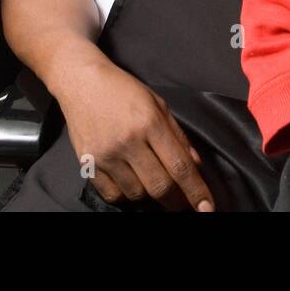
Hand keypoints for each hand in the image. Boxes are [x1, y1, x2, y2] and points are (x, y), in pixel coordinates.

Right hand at [57, 56, 214, 211]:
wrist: (82, 82)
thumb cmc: (123, 90)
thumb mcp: (158, 103)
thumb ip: (178, 136)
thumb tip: (196, 165)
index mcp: (150, 123)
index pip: (180, 166)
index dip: (196, 191)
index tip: (207, 208)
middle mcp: (128, 141)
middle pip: (159, 186)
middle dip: (177, 201)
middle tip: (183, 203)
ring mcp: (106, 154)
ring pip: (137, 194)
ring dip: (150, 195)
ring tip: (151, 181)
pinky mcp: (87, 163)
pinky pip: (112, 194)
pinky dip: (126, 195)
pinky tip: (131, 183)